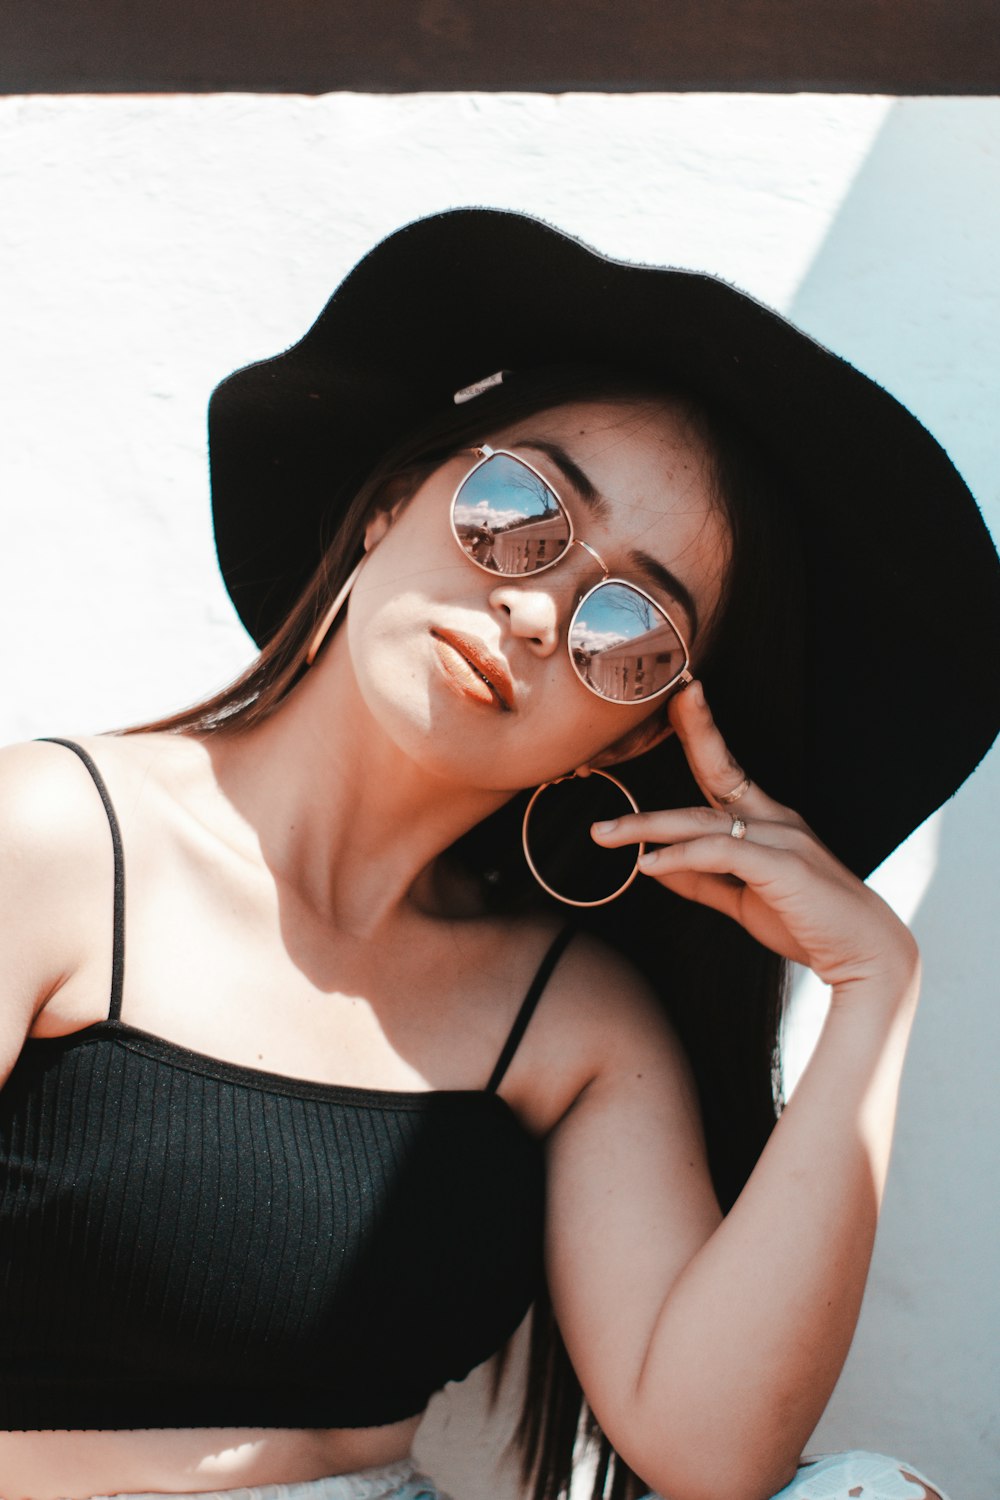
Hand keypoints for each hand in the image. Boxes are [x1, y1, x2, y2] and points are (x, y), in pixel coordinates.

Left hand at [591, 681, 917, 992]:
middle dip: (686, 736)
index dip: (701, 733)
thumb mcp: (742, 899)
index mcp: (770, 820)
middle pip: (716, 774)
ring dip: (648, 826)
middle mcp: (777, 819)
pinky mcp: (783, 867)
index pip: (725, 768)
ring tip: (604, 834)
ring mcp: (782, 839)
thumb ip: (701, 880)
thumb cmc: (807, 924)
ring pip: (703, 820)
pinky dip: (680, 857)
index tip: (678, 702)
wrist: (865, 956)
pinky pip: (721, 852)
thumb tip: (653, 864)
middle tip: (637, 723)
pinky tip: (648, 865)